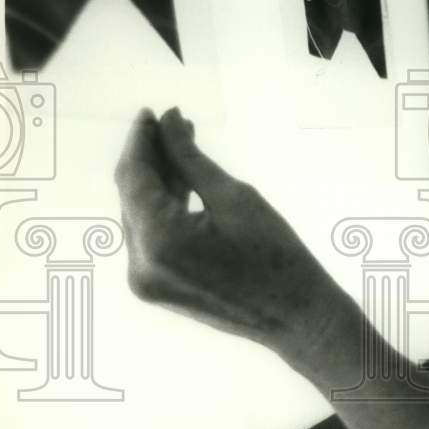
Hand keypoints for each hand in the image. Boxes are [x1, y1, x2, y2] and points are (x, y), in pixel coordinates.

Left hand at [114, 107, 333, 352]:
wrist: (296, 316)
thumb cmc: (276, 255)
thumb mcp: (235, 197)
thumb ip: (190, 158)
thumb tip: (167, 121)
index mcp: (158, 242)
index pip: (133, 178)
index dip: (141, 141)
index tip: (153, 112)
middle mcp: (140, 264)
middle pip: (133, 197)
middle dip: (151, 158)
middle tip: (173, 123)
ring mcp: (145, 280)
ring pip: (140, 216)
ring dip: (158, 181)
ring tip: (181, 146)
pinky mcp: (156, 287)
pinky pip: (150, 237)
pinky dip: (163, 209)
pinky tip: (182, 184)